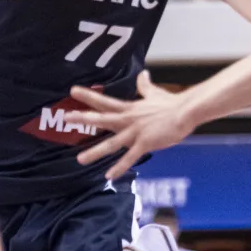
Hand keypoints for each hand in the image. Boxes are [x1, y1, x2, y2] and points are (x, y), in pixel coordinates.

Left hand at [67, 71, 192, 178]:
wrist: (185, 112)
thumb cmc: (171, 103)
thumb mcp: (154, 93)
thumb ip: (145, 86)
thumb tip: (143, 74)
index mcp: (129, 109)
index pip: (104, 102)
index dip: (88, 96)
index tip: (73, 91)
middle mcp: (128, 120)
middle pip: (101, 119)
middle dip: (82, 118)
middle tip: (65, 117)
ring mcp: (135, 132)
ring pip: (111, 143)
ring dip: (95, 152)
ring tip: (80, 159)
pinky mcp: (145, 143)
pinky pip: (129, 158)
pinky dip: (119, 167)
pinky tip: (109, 176)